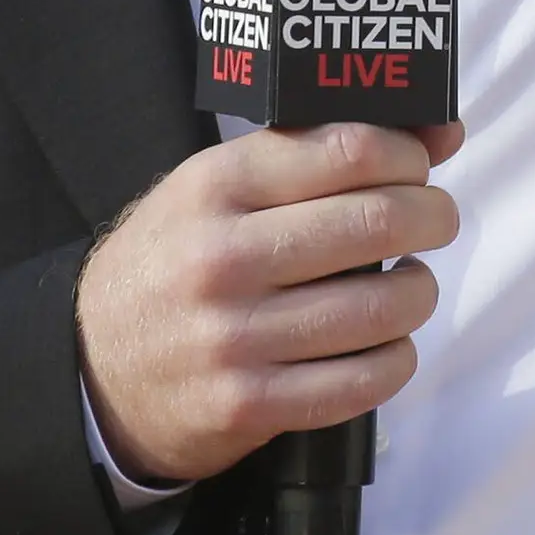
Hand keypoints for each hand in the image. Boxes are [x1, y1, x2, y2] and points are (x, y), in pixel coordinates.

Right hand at [76, 119, 463, 485]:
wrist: (93, 368)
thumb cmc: (175, 263)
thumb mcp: (218, 188)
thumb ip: (317, 153)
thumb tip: (442, 130)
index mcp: (215, 187)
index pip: (349, 150)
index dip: (409, 155)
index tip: (419, 167)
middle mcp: (222, 258)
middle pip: (378, 222)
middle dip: (432, 218)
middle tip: (434, 222)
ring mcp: (235, 336)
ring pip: (384, 307)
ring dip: (418, 292)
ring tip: (407, 285)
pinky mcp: (250, 404)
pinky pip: (364, 381)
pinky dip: (396, 360)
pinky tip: (385, 344)